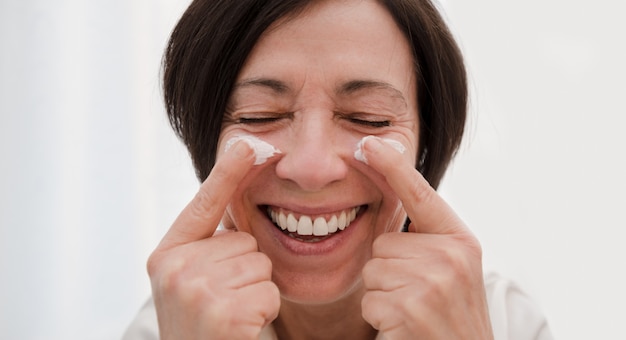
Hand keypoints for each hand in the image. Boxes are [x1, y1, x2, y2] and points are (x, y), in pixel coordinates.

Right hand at [147, 141, 279, 339]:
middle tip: (225, 301)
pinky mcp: (222, 311)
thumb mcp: (193, 279)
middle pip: (245, 240)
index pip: (204, 203)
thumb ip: (208, 244)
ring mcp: (195, 289)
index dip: (228, 172)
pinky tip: (241, 327)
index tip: (248, 142)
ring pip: (261, 264)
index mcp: (167, 253)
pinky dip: (264, 309)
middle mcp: (174, 267)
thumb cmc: (202, 325)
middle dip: (247, 269)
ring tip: (231, 314)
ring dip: (256, 290)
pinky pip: (269, 290)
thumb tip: (238, 189)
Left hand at [360, 137, 492, 338]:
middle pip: (383, 242)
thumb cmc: (450, 316)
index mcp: (460, 240)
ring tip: (413, 313)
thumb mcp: (450, 270)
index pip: (420, 195)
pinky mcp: (410, 308)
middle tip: (417, 297)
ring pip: (373, 271)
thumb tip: (388, 203)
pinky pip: (369, 299)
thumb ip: (426, 238)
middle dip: (389, 271)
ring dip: (384, 296)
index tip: (369, 142)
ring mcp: (432, 282)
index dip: (392, 166)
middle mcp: (451, 256)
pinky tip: (405, 329)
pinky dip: (379, 318)